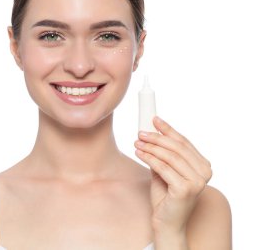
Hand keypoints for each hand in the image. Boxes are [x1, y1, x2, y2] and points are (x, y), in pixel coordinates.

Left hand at [134, 116, 211, 236]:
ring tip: (137, 142)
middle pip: (177, 148)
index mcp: (203, 166)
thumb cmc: (166, 196)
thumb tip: (152, 131)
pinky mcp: (185, 189)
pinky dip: (149, 158)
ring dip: (151, 147)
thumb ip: (163, 153)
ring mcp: (197, 182)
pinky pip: (163, 167)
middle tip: (141, 132)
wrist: (167, 222)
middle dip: (157, 137)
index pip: (184, 142)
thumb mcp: (165, 169)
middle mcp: (205, 173)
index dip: (168, 129)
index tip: (154, 119)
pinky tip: (139, 152)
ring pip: (170, 156)